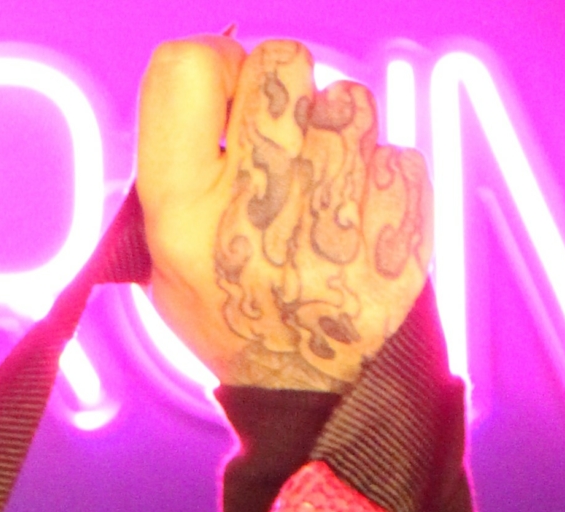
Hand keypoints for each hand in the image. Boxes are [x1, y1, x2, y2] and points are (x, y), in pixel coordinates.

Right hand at [138, 36, 431, 389]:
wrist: (305, 400)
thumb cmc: (233, 311)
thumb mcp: (165, 254)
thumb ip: (179, 160)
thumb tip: (225, 59)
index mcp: (180, 219)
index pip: (186, 68)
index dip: (216, 66)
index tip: (228, 100)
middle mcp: (250, 220)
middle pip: (280, 64)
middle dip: (284, 94)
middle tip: (283, 147)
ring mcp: (329, 234)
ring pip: (348, 101)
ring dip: (339, 134)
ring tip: (323, 193)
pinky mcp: (396, 246)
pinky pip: (399, 156)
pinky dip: (383, 182)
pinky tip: (359, 227)